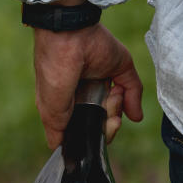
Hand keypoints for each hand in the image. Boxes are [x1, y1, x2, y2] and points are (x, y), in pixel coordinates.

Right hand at [31, 0, 143, 148]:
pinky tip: (118, 95)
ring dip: (115, 109)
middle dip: (106, 124)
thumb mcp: (50, 107)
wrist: (69, 34)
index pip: (83, 129)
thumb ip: (57, 129)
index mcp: (66, 103)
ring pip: (118, 110)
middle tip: (106, 115)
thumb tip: (61, 148)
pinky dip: (132, 101)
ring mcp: (103, 82)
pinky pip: (133, 91)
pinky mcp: (121, 69)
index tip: (92, 132)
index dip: (90, 136)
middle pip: (102, 122)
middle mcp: (85, 94)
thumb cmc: (53, 70)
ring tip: (109, 95)